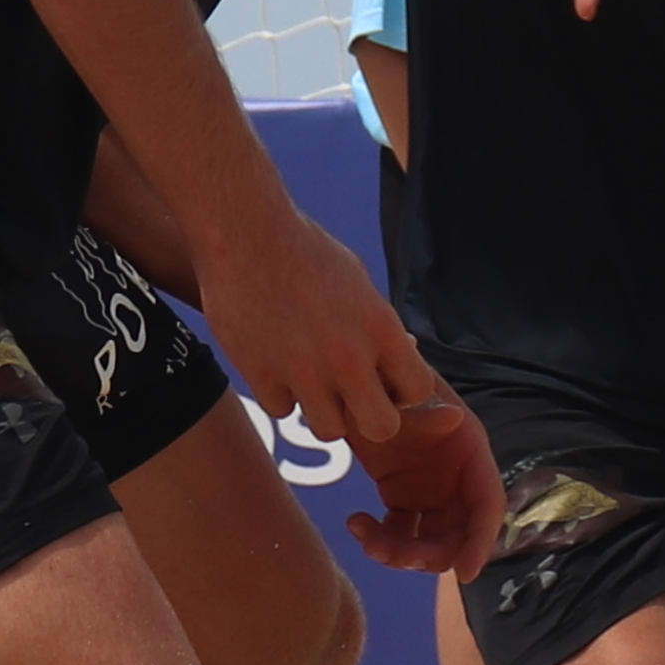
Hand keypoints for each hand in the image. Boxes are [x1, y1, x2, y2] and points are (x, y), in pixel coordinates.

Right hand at [191, 207, 429, 450]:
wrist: (246, 233)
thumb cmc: (306, 252)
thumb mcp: (358, 282)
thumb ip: (380, 327)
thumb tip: (407, 354)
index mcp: (381, 329)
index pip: (418, 390)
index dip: (403, 390)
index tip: (385, 378)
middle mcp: (349, 357)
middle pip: (382, 427)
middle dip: (370, 416)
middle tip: (353, 395)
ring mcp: (305, 372)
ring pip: (330, 431)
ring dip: (323, 411)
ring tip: (311, 378)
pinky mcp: (263, 376)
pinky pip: (283, 411)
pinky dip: (281, 394)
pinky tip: (276, 363)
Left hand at [343, 386, 507, 579]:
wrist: (359, 379)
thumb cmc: (390, 380)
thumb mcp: (409, 393)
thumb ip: (429, 408)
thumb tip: (453, 419)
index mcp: (470, 453)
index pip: (488, 505)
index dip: (481, 541)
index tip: (465, 574)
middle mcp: (456, 478)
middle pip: (458, 534)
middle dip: (430, 555)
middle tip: (393, 556)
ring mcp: (430, 492)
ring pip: (427, 541)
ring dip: (400, 553)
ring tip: (365, 537)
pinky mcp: (402, 498)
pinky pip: (398, 533)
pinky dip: (378, 539)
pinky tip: (355, 522)